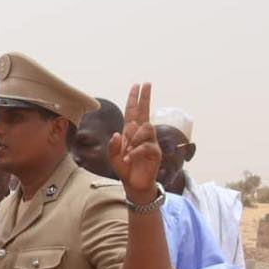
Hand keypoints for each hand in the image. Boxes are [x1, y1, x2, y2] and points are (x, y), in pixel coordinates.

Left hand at [109, 83, 162, 202]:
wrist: (134, 184)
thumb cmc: (125, 168)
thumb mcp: (113, 157)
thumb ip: (113, 146)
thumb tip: (118, 133)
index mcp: (130, 133)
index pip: (133, 112)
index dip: (135, 99)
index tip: (137, 85)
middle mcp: (142, 135)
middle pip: (144, 112)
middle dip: (144, 98)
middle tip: (146, 84)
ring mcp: (150, 142)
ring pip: (144, 129)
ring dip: (133, 139)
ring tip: (128, 152)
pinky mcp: (155, 152)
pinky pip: (145, 145)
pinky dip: (135, 152)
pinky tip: (129, 158)